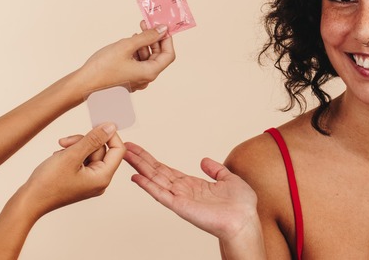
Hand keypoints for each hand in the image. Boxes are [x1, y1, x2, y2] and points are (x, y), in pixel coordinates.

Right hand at [18, 123, 124, 217]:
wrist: (28, 201)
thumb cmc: (47, 183)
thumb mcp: (71, 156)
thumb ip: (93, 139)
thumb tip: (111, 127)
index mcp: (102, 178)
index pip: (118, 150)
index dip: (109, 135)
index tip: (96, 125)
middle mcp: (99, 181)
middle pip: (102, 150)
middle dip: (84, 142)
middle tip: (65, 142)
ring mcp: (89, 181)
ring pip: (90, 153)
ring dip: (75, 148)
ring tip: (59, 152)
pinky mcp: (80, 180)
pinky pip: (82, 160)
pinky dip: (71, 155)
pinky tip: (58, 158)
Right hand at [79, 22, 174, 92]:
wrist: (82, 84)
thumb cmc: (102, 67)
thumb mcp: (126, 46)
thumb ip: (146, 37)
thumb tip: (162, 29)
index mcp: (149, 73)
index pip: (168, 55)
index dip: (167, 40)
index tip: (161, 27)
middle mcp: (145, 79)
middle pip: (157, 56)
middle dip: (153, 39)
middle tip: (146, 24)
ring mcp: (136, 80)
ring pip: (146, 59)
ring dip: (143, 45)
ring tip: (133, 35)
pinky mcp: (128, 79)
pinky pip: (137, 64)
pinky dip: (135, 53)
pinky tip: (127, 44)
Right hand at [124, 142, 260, 243]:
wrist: (244, 220)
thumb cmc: (240, 205)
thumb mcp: (228, 179)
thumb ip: (215, 169)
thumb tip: (204, 160)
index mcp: (192, 185)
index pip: (166, 170)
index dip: (151, 160)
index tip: (137, 149)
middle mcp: (183, 191)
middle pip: (156, 172)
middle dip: (140, 160)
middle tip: (124, 147)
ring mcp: (180, 198)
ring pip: (155, 180)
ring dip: (140, 168)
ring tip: (126, 156)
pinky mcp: (181, 206)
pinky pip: (161, 194)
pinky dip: (148, 186)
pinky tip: (136, 177)